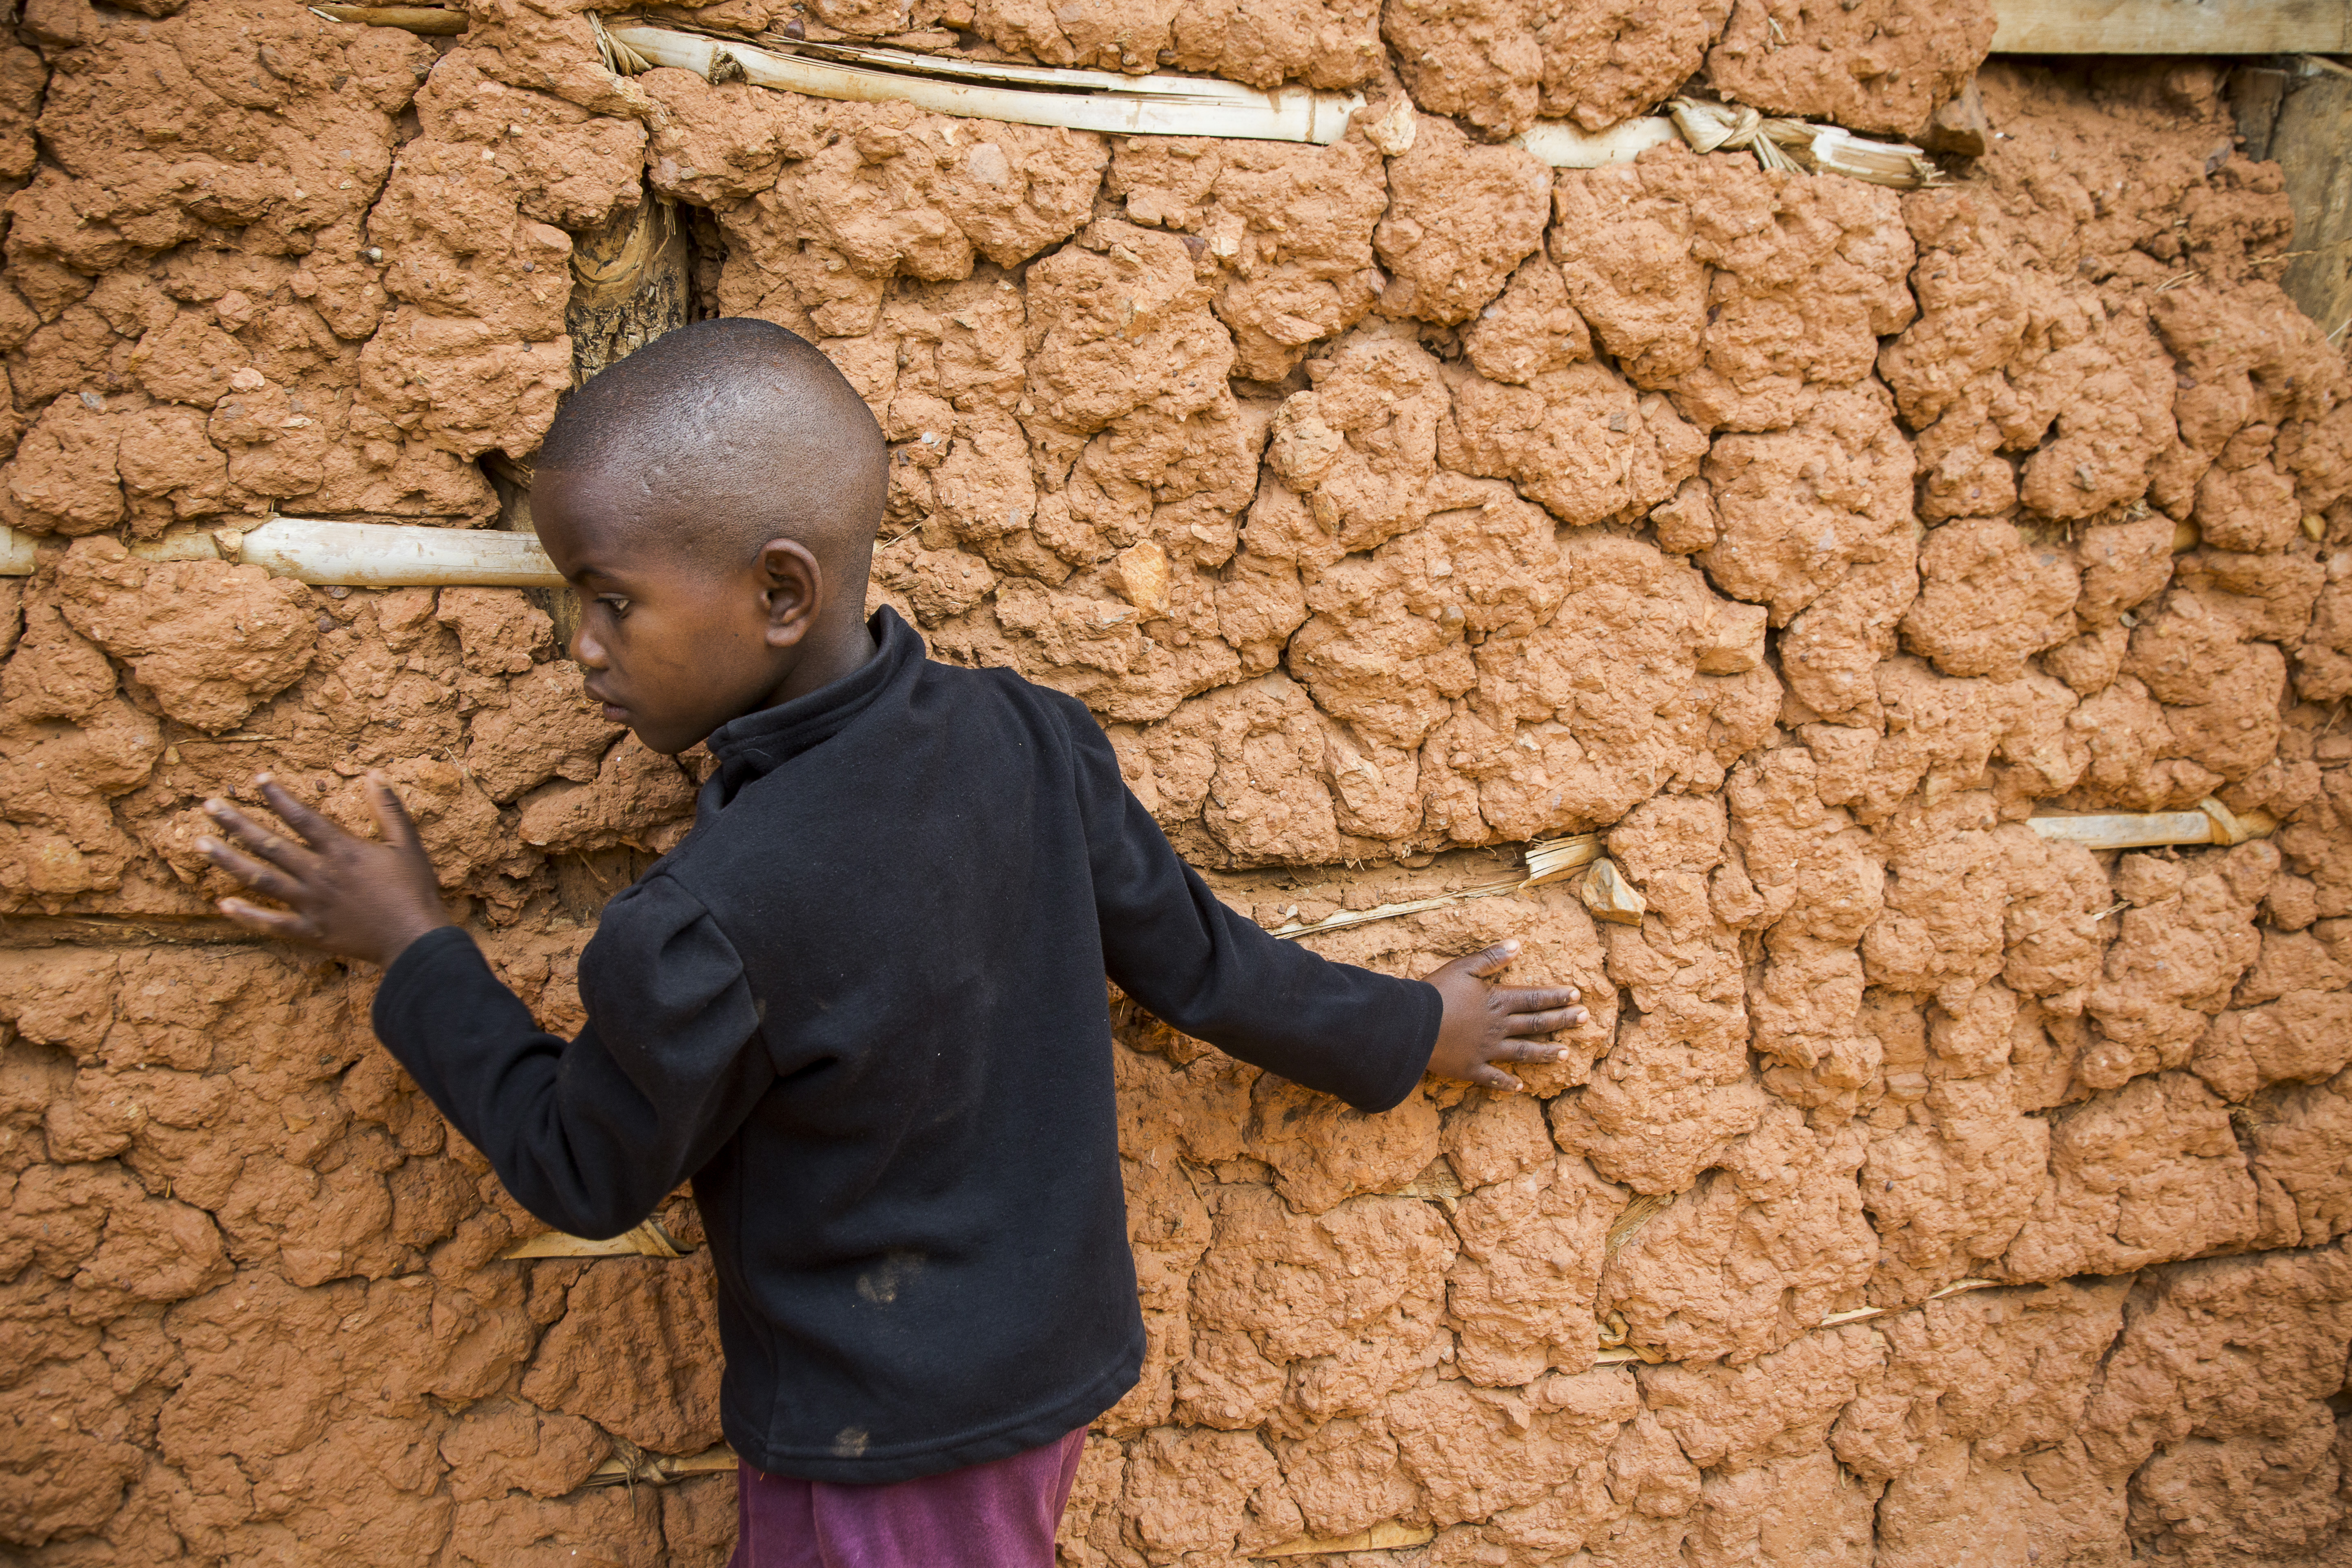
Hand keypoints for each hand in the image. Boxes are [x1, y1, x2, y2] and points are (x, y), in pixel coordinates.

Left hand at [196, 772, 452, 966]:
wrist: (414, 939)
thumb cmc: (414, 890)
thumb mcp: (407, 844)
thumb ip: (389, 809)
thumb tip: (373, 776)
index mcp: (342, 850)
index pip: (301, 816)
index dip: (277, 796)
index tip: (257, 779)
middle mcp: (319, 873)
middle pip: (269, 843)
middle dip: (236, 822)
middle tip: (208, 805)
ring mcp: (310, 904)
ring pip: (260, 878)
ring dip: (227, 860)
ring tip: (200, 843)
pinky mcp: (310, 931)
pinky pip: (271, 923)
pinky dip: (246, 916)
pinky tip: (222, 904)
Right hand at [1423, 939, 1588, 1091]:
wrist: (1412, 1025)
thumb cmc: (1436, 993)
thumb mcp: (1463, 967)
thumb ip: (1492, 958)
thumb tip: (1518, 944)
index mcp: (1498, 1001)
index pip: (1534, 998)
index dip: (1556, 996)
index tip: (1577, 995)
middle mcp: (1498, 1027)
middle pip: (1536, 1024)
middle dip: (1561, 1020)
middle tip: (1584, 1019)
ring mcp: (1487, 1051)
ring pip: (1523, 1052)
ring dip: (1545, 1053)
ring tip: (1566, 1054)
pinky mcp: (1471, 1068)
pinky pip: (1493, 1078)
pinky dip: (1507, 1083)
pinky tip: (1519, 1087)